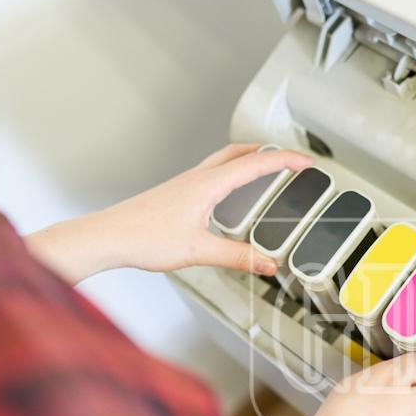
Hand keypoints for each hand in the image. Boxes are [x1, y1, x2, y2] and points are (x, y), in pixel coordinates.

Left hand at [25, 144, 313, 283]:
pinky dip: (230, 173)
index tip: (307, 162)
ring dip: (249, 159)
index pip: (256, 164)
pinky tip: (228, 194)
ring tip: (266, 168)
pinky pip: (212, 173)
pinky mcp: (176, 193)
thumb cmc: (143, 238)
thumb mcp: (199, 251)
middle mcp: (197, 178)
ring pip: (224, 160)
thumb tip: (268, 263)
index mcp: (208, 184)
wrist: (109, 237)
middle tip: (290, 158)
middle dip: (269, 152)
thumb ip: (238, 257)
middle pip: (240, 153)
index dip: (286, 161)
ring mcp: (185, 183)